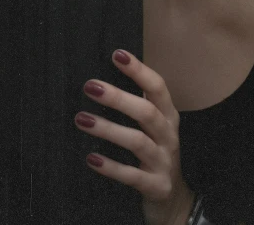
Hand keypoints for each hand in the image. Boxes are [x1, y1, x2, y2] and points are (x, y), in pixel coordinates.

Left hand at [75, 50, 193, 224]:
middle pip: (146, 112)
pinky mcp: (156, 185)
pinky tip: (91, 158)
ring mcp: (164, 161)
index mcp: (169, 115)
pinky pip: (132, 175)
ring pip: (137, 141)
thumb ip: (141, 103)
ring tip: (81, 119)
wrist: (172, 199)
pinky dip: (111, 167)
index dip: (139, 71)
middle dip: (118, 97)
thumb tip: (110, 75)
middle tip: (90, 86)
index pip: (157, 87)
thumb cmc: (156, 152)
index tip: (117, 54)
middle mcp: (169, 135)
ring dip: (108, 129)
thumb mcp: (155, 126)